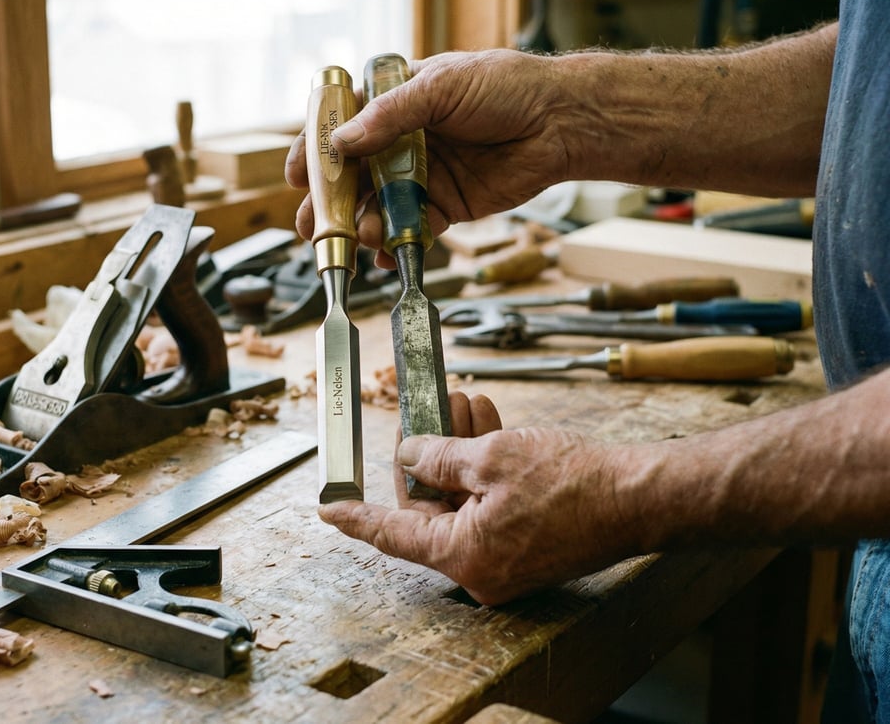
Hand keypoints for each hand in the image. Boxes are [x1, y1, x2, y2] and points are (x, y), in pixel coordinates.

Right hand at [286, 49, 570, 258]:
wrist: (560, 122)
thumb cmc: (505, 87)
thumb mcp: (441, 86)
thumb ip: (390, 115)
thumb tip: (342, 142)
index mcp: (394, 101)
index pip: (341, 126)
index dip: (315, 150)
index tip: (297, 176)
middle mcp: (401, 140)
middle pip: (352, 175)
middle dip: (329, 202)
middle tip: (311, 226)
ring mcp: (422, 175)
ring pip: (377, 206)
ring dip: (362, 225)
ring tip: (358, 237)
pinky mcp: (446, 205)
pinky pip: (411, 228)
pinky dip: (396, 243)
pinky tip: (386, 253)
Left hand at [318, 391, 642, 604]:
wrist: (640, 496)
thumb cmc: (574, 483)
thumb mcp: (491, 457)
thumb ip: (439, 456)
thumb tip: (411, 452)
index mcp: (463, 554)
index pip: (393, 534)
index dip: (357, 518)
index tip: (329, 510)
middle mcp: (480, 566)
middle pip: (430, 507)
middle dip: (427, 453)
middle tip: (424, 411)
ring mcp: (506, 558)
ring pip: (463, 498)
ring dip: (459, 450)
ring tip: (463, 403)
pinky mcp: (527, 543)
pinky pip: (489, 504)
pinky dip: (484, 467)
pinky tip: (486, 424)